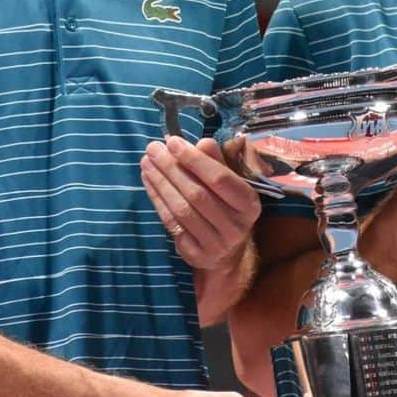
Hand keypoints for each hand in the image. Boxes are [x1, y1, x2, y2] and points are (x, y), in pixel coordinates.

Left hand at [141, 136, 260, 271]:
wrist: (227, 253)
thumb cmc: (227, 207)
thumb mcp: (230, 183)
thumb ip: (217, 162)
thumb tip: (201, 142)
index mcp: (248, 204)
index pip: (219, 178)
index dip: (195, 159)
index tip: (173, 142)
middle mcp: (235, 226)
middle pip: (197, 194)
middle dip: (172, 168)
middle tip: (153, 149)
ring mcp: (215, 244)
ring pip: (181, 209)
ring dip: (161, 183)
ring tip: (147, 163)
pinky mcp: (195, 255)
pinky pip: (172, 224)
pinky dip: (158, 200)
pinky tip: (149, 182)